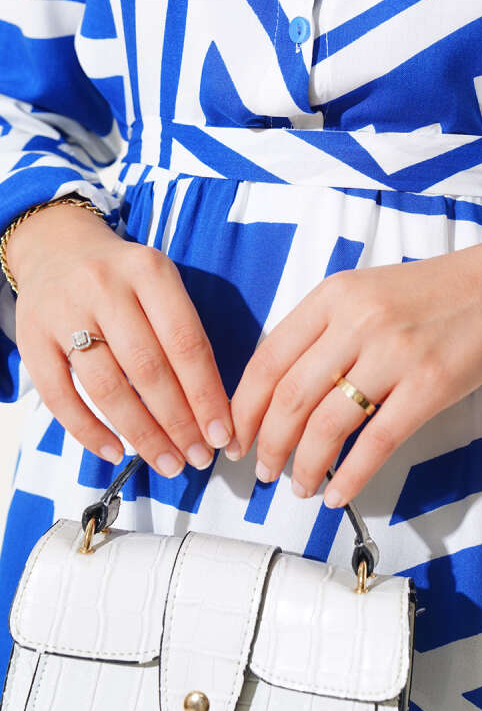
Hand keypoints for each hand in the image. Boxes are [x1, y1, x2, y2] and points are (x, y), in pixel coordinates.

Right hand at [8, 201, 233, 476]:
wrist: (57, 248)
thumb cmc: (124, 278)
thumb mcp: (160, 283)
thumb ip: (183, 333)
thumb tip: (210, 409)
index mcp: (149, 271)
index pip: (186, 342)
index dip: (206, 394)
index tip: (223, 433)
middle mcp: (105, 287)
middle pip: (148, 368)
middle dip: (178, 422)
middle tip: (199, 458)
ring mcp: (63, 312)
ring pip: (106, 387)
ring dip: (141, 434)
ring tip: (167, 462)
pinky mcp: (30, 338)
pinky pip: (60, 396)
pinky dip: (88, 431)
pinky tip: (116, 453)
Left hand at [227, 225, 481, 508]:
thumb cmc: (427, 295)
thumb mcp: (362, 293)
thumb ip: (320, 331)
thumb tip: (275, 393)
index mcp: (333, 296)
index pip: (268, 360)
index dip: (244, 408)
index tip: (237, 438)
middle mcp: (358, 321)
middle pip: (290, 398)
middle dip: (268, 445)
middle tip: (262, 471)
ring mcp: (395, 354)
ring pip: (327, 425)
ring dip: (303, 465)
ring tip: (297, 486)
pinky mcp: (429, 387)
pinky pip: (377, 442)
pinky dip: (350, 477)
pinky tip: (336, 493)